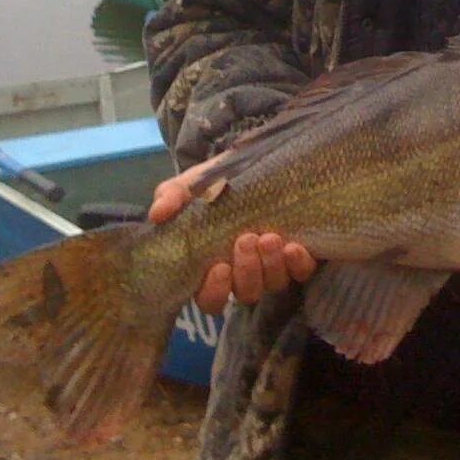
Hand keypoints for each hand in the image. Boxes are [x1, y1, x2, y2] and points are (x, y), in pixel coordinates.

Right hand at [149, 160, 317, 313]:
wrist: (254, 161)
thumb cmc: (217, 183)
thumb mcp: (191, 185)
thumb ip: (172, 197)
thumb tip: (158, 213)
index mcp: (212, 266)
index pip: (210, 299)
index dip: (215, 291)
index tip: (218, 267)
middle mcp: (243, 273)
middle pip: (246, 293)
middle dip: (247, 271)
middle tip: (246, 239)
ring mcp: (272, 266)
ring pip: (273, 284)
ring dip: (271, 265)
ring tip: (270, 238)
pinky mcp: (298, 256)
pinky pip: (301, 272)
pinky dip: (298, 263)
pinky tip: (294, 247)